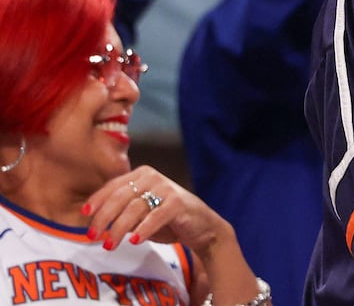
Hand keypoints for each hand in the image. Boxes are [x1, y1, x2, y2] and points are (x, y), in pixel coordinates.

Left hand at [82, 166, 234, 253]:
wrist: (202, 228)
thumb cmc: (167, 220)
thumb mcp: (140, 213)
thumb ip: (121, 212)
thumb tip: (92, 221)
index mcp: (142, 174)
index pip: (113, 186)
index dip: (97, 200)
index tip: (84, 215)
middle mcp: (153, 177)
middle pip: (120, 196)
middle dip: (103, 217)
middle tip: (92, 236)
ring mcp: (167, 188)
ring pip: (134, 208)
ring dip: (119, 228)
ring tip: (109, 245)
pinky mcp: (178, 203)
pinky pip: (156, 216)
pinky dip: (144, 229)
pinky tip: (135, 241)